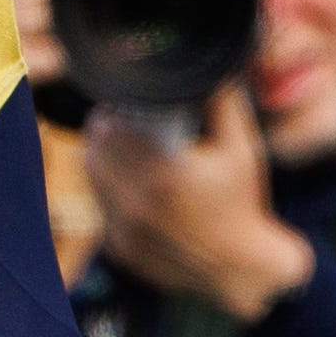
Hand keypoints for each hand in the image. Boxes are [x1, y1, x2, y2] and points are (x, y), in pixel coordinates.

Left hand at [82, 86, 312, 316]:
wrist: (241, 269)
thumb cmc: (242, 203)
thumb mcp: (242, 150)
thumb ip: (223, 103)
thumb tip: (212, 68)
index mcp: (164, 176)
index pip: (108, 131)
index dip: (111, 115)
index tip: (120, 107)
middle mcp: (137, 205)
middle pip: (95, 151)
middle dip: (104, 134)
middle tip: (116, 122)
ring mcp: (125, 230)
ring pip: (93, 179)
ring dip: (101, 161)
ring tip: (118, 149)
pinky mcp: (119, 249)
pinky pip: (101, 209)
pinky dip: (111, 194)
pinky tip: (128, 185)